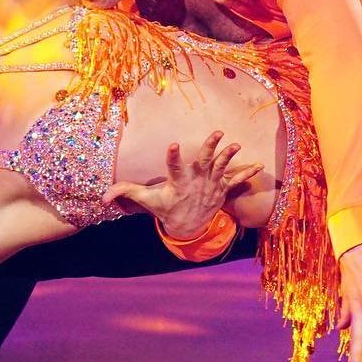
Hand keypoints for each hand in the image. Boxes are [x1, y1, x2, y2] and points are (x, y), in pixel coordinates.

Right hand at [103, 130, 262, 236]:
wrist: (188, 228)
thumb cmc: (166, 208)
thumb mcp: (147, 201)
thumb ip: (126, 192)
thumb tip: (102, 196)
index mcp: (178, 184)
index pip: (174, 168)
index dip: (173, 157)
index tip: (174, 144)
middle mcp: (196, 183)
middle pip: (204, 163)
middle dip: (210, 148)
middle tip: (216, 132)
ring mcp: (211, 187)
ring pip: (222, 168)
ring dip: (230, 156)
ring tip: (236, 144)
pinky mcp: (221, 190)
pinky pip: (236, 181)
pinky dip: (247, 174)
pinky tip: (259, 164)